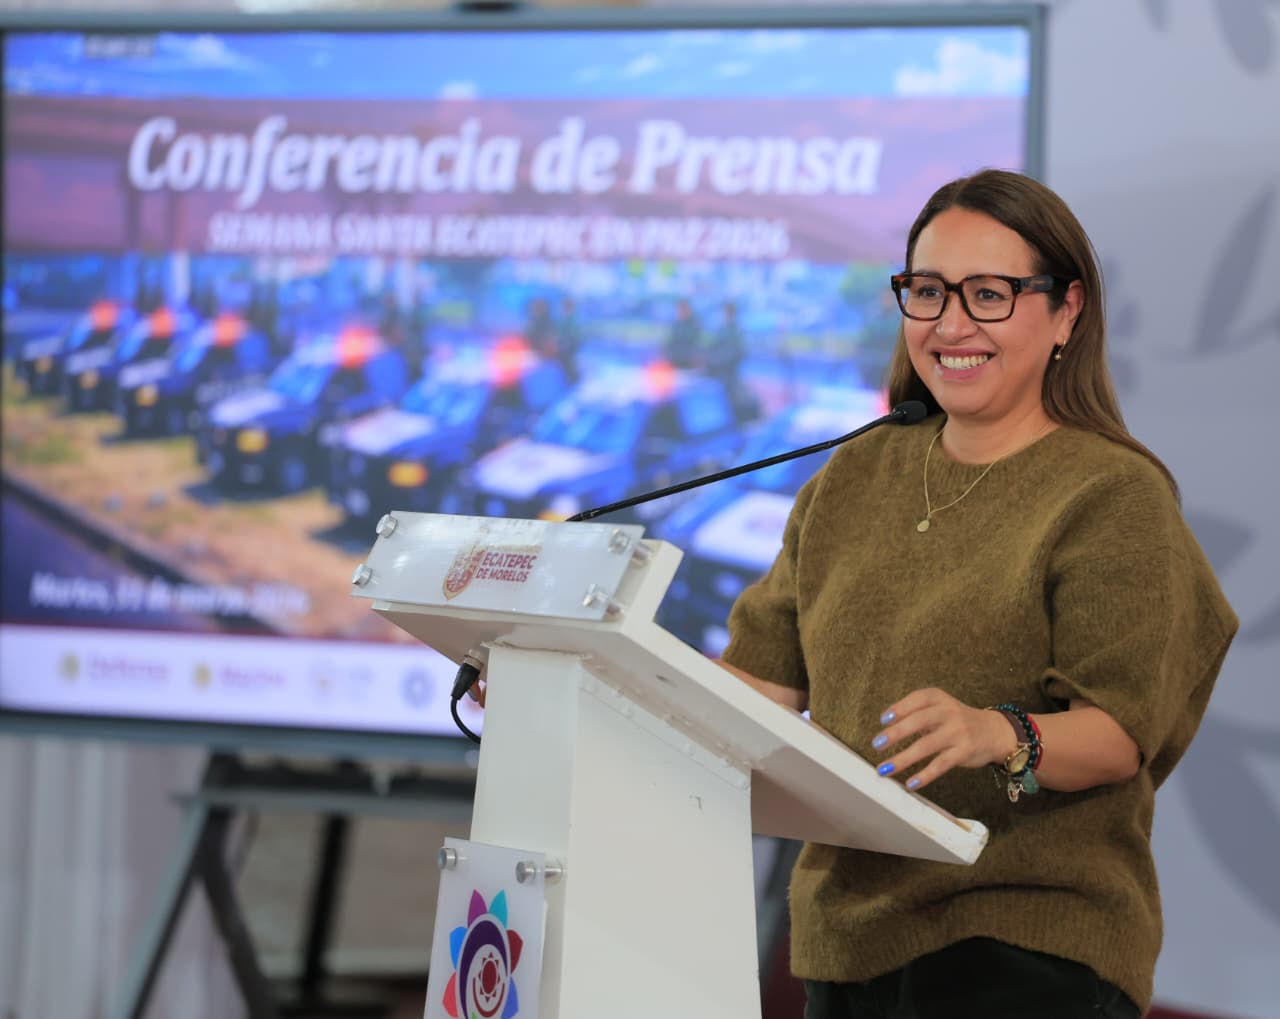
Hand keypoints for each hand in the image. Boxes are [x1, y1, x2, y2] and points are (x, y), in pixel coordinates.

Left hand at [871, 688, 1014, 791]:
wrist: (995, 732)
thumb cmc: (957, 720)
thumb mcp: (940, 708)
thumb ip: (917, 714)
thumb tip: (886, 729)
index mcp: (939, 698)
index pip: (917, 699)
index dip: (899, 708)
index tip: (883, 719)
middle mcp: (948, 712)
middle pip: (919, 721)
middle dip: (896, 733)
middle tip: (876, 744)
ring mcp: (957, 732)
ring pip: (926, 746)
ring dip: (903, 759)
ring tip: (884, 769)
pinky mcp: (964, 751)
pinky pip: (941, 764)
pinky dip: (924, 775)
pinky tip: (910, 783)